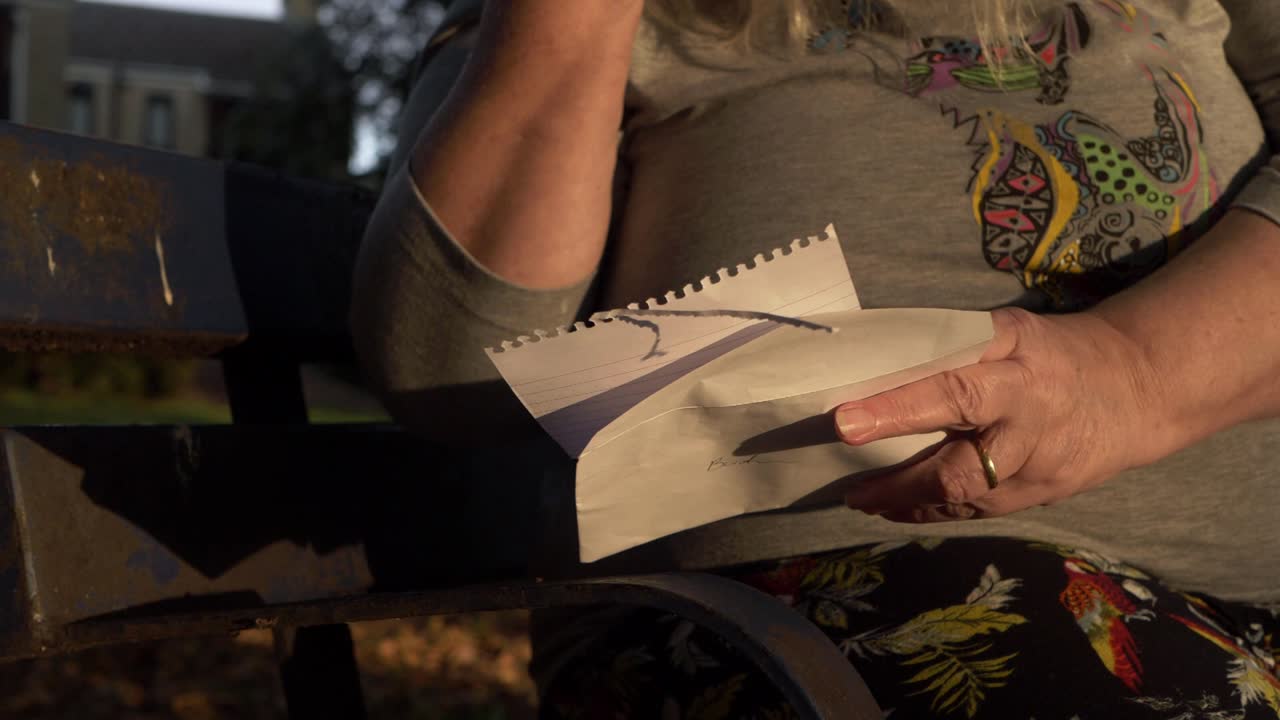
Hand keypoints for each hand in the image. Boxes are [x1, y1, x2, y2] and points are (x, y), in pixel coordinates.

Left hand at [834, 307, 1167, 521]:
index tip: (845, 422)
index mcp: (1015, 362)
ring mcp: (1041, 463)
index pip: (951, 387)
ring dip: (911, 503)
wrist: (1141, 385)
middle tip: (851, 492)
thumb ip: (953, 347)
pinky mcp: (1048, 493)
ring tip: (865, 500)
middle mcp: (1028, 417)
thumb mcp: (1010, 331)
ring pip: (969, 496)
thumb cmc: (1053, 350)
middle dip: (901, 482)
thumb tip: (873, 363)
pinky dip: (939, 510)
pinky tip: (903, 508)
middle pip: (963, 464)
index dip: (897, 408)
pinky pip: (984, 509)